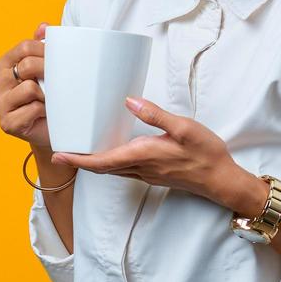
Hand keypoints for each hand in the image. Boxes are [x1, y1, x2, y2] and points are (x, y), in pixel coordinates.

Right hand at [0, 22, 52, 148]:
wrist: (54, 130)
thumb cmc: (51, 96)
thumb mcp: (47, 69)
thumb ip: (43, 46)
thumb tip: (43, 26)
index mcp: (4, 64)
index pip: (24, 47)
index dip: (46, 50)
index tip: (61, 58)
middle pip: (26, 66)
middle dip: (49, 72)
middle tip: (61, 82)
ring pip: (30, 88)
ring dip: (47, 95)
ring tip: (51, 101)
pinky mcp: (7, 123)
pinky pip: (33, 109)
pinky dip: (45, 112)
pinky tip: (46, 115)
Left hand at [51, 97, 245, 207]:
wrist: (222, 180)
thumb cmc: (205, 153)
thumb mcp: (183, 127)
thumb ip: (155, 114)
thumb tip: (129, 101)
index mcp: (143, 155)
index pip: (102, 161)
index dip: (77, 160)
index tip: (58, 155)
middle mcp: (140, 168)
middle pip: (102, 168)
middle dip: (79, 162)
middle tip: (60, 153)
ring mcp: (147, 174)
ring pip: (112, 171)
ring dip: (93, 164)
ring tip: (79, 152)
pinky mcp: (154, 174)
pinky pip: (123, 170)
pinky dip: (109, 163)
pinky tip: (111, 152)